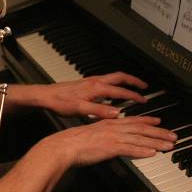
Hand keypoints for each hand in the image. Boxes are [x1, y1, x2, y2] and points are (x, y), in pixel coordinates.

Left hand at [17, 71, 148, 118]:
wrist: (46, 96)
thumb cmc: (60, 102)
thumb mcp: (81, 109)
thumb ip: (99, 111)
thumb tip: (118, 113)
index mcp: (96, 88)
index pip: (120, 90)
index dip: (134, 95)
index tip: (144, 100)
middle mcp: (95, 82)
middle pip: (119, 77)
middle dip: (133, 81)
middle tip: (144, 87)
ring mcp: (90, 82)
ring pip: (112, 78)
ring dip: (124, 82)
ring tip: (132, 88)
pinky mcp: (85, 84)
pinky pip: (105, 82)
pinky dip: (114, 86)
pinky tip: (112, 94)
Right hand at [47, 115, 175, 166]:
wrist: (65, 145)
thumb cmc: (75, 141)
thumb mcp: (93, 133)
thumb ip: (105, 133)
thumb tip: (112, 139)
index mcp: (110, 123)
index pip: (133, 121)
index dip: (148, 121)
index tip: (159, 122)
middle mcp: (114, 127)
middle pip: (141, 129)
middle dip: (159, 132)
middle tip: (173, 136)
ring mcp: (113, 137)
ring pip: (140, 139)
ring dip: (156, 142)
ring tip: (169, 146)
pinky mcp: (111, 147)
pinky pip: (130, 149)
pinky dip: (142, 151)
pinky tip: (152, 153)